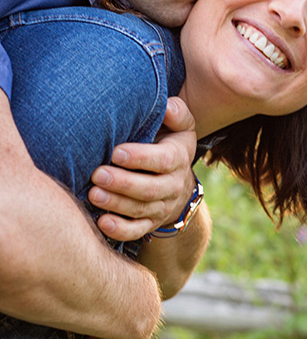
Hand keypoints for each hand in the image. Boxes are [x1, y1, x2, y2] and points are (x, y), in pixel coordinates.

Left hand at [88, 98, 196, 240]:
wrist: (179, 182)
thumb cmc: (170, 144)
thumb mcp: (181, 126)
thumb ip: (176, 113)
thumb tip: (167, 107)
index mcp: (178, 158)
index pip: (163, 161)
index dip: (140, 158)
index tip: (116, 152)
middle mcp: (172, 185)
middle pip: (149, 189)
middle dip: (123, 183)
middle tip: (97, 174)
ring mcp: (161, 207)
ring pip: (140, 210)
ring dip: (116, 204)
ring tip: (93, 194)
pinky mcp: (149, 223)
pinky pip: (136, 231)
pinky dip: (120, 230)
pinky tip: (102, 222)